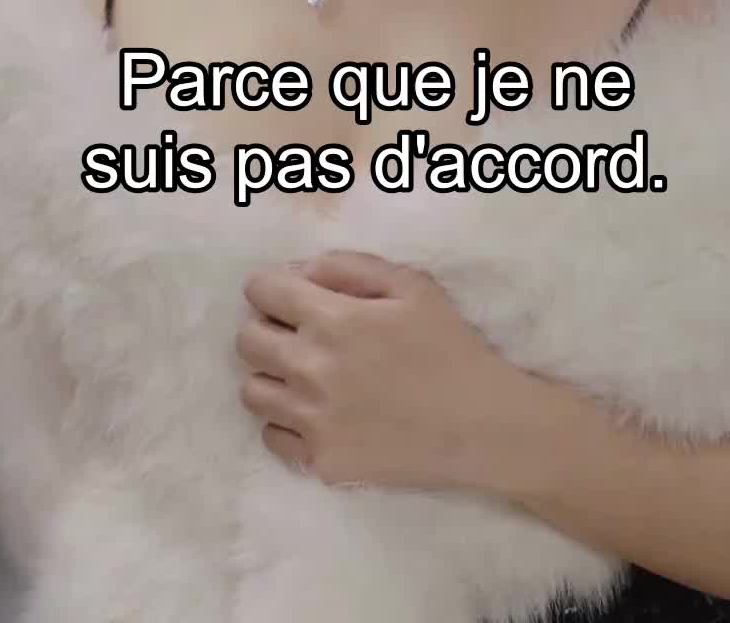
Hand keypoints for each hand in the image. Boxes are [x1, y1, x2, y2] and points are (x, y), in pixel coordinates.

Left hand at [236, 250, 505, 490]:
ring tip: (307, 377)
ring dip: (273, 376)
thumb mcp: (411, 285)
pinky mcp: (322, 463)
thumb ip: (349, 266)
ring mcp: (313, 422)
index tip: (292, 297)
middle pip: (246, 340)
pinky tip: (320, 414)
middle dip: (268, 327)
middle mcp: (311, 370)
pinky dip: (287, 423)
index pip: (261, 290)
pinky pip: (273, 436)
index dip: (273, 287)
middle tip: (300, 335)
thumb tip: (301, 272)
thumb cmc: (450, 347)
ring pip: (251, 391)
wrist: (483, 426)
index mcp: (332, 320)